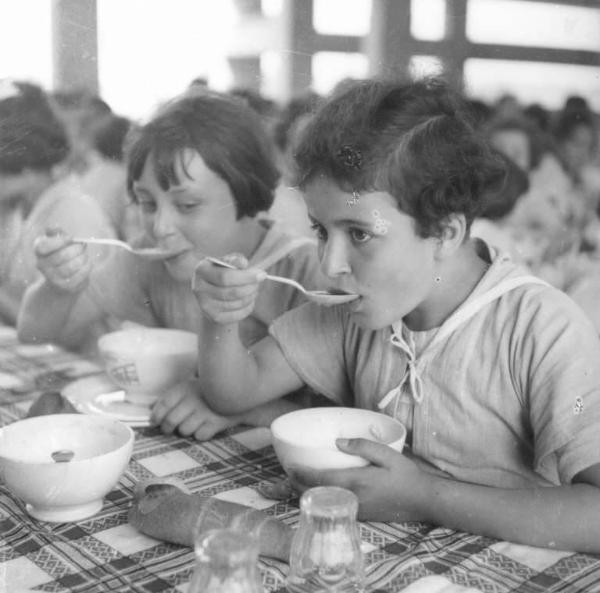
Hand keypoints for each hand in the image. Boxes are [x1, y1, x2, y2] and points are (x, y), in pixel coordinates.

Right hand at [33, 229, 90, 292]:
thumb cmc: (61, 257)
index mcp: (39, 252)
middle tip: (83, 245)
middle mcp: (42, 265)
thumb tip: (53, 227)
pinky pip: (81, 274)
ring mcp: (53, 278)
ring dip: (83, 258)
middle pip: (62, 255)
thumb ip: (57, 233)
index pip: (43, 246)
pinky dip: (87, 267)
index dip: (60, 240)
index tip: (71, 237)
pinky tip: (88, 264)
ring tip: (85, 256)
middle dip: (77, 248)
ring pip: (72, 265)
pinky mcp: (66, 287)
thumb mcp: (58, 243)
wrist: (60, 283)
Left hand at [151, 380, 239, 439]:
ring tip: (192, 423)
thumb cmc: (208, 392)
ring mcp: (205, 412)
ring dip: (185, 430)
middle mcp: (194, 399)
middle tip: (168, 429)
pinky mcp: (216, 423)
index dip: (156, 416)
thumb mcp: (189, 387)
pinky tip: (205, 425)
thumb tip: (151, 408)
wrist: (237, 393)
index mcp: (185, 388)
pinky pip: (199, 436)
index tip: (154, 422)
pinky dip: (200, 434)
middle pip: (170, 421)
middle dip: (166, 428)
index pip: (164, 404)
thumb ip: (171, 397)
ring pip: (184, 431)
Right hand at [192, 254, 265, 323]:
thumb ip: (235, 260)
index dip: (246, 277)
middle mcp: (199, 288)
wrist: (214, 293)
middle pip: (231, 292)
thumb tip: (243, 263)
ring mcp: (205, 305)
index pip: (225, 277)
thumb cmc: (224, 272)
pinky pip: (237, 314)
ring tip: (254, 289)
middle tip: (259, 283)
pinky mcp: (213, 317)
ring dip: (251, 296)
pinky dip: (248, 307)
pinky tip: (249, 300)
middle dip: (250, 287)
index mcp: (201, 270)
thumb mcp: (228, 262)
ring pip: (236, 303)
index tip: (262, 274)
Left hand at [289, 438, 431, 521]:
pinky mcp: (360, 516)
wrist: (423, 500)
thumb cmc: (406, 475)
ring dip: (308, 493)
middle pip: (316, 494)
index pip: (320, 480)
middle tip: (287, 472)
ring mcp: (355, 510)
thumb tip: (338, 442)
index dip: (301, 475)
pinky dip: (321, 499)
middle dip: (298, 485)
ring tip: (296, 481)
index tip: (288, 467)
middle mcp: (351, 499)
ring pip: (323, 502)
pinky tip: (318, 491)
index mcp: (356, 482)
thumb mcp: (387, 454)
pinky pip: (333, 507)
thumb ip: (362, 446)